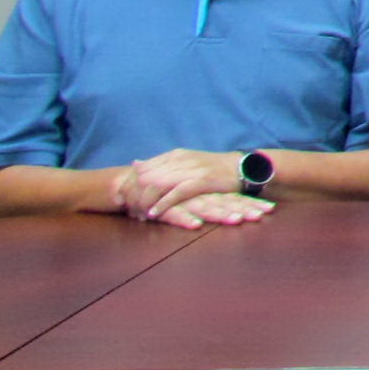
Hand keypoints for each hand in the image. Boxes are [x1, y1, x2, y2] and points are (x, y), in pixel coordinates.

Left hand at [115, 149, 247, 222]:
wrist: (243, 167)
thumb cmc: (214, 168)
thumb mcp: (185, 161)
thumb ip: (161, 163)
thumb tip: (136, 163)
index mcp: (174, 155)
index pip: (142, 168)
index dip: (131, 185)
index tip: (125, 200)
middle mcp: (179, 160)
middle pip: (146, 177)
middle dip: (134, 195)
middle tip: (129, 210)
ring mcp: (190, 170)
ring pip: (157, 185)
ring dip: (145, 202)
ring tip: (139, 214)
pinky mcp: (200, 181)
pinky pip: (175, 193)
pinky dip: (162, 204)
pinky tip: (154, 213)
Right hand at [150, 190, 274, 228]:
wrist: (133, 184)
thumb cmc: (167, 195)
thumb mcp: (192, 197)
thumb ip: (210, 201)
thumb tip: (235, 210)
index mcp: (205, 192)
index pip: (232, 198)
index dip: (250, 203)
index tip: (270, 209)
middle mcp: (197, 196)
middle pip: (225, 203)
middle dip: (244, 209)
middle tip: (262, 215)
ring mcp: (181, 201)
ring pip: (204, 208)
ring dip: (221, 214)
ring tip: (237, 220)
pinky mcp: (163, 208)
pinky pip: (175, 214)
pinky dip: (185, 219)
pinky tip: (196, 225)